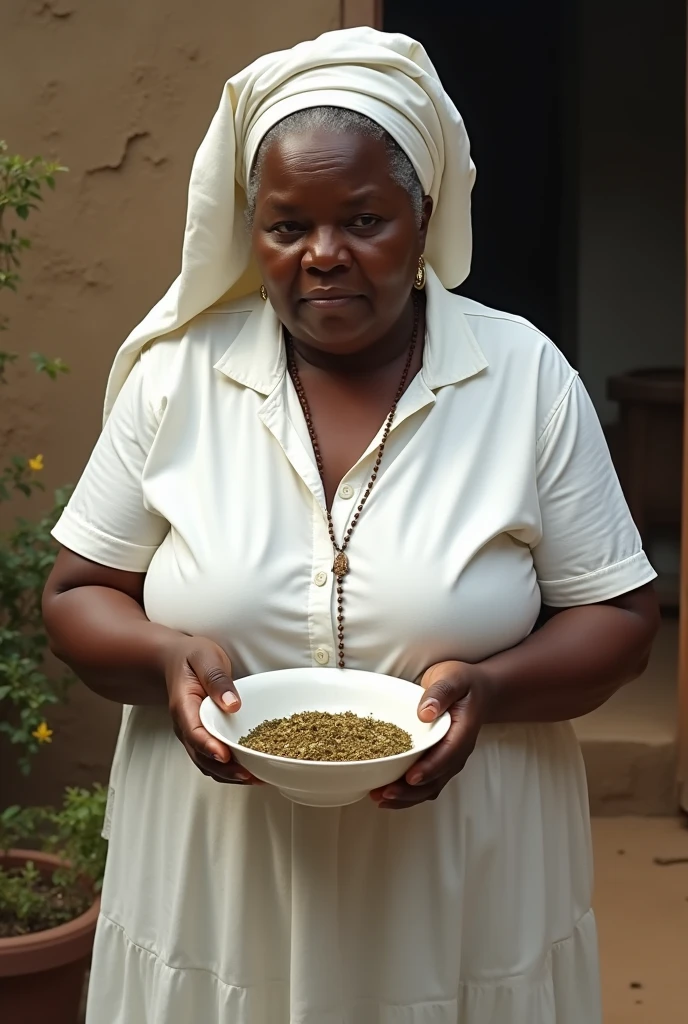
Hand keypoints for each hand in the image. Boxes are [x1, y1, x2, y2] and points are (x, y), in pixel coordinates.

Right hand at [163, 636, 261, 785]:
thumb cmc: (191, 656)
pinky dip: (229, 769)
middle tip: (249, 775)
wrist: (175, 660)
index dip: (210, 747)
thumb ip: (217, 680)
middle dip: (225, 770)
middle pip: (201, 756)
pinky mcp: (203, 736)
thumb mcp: (205, 658)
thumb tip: (232, 704)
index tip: (225, 756)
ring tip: (256, 778)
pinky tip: (249, 770)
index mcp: (183, 706)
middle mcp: (185, 726)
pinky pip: (213, 759)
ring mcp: (193, 734)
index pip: (194, 732)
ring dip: (229, 774)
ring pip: (207, 763)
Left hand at [370, 661, 490, 808]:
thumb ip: (440, 693)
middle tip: (384, 794)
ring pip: (430, 787)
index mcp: (462, 732)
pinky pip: (426, 783)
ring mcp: (448, 759)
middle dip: (410, 791)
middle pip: (437, 779)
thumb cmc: (463, 682)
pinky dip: (407, 792)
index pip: (448, 755)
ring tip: (379, 798)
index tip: (410, 777)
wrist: (477, 689)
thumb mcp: (452, 678)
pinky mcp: (438, 761)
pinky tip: (387, 794)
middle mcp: (457, 751)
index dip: (429, 768)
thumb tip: (425, 713)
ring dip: (406, 797)